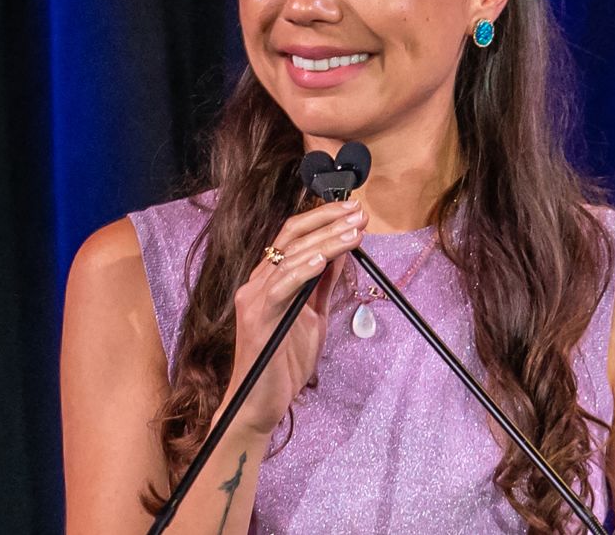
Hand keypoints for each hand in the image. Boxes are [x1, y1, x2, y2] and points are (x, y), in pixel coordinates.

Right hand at [221, 198, 366, 436]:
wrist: (260, 404)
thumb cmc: (285, 363)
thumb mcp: (314, 316)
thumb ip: (323, 284)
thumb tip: (341, 251)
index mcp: (270, 280)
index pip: (293, 235)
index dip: (323, 218)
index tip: (355, 211)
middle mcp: (258, 283)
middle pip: (291, 238)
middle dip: (328, 222)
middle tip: (359, 213)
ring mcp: (254, 299)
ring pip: (290, 258)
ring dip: (325, 242)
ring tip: (354, 233)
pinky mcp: (257, 319)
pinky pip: (279, 288)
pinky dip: (301, 271)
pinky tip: (322, 260)